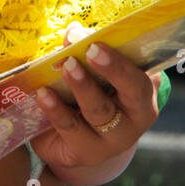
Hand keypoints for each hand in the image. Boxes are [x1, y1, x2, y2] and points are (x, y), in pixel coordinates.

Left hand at [31, 22, 160, 182]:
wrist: (73, 141)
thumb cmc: (88, 94)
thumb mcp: (89, 72)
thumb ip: (82, 51)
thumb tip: (73, 33)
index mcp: (142, 92)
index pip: (139, 76)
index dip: (119, 60)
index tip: (95, 45)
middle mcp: (134, 118)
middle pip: (130, 93)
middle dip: (111, 70)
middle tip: (89, 52)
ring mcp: (113, 139)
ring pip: (99, 112)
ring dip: (82, 87)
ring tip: (64, 67)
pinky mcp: (87, 152)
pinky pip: (71, 129)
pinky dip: (56, 109)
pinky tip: (43, 94)